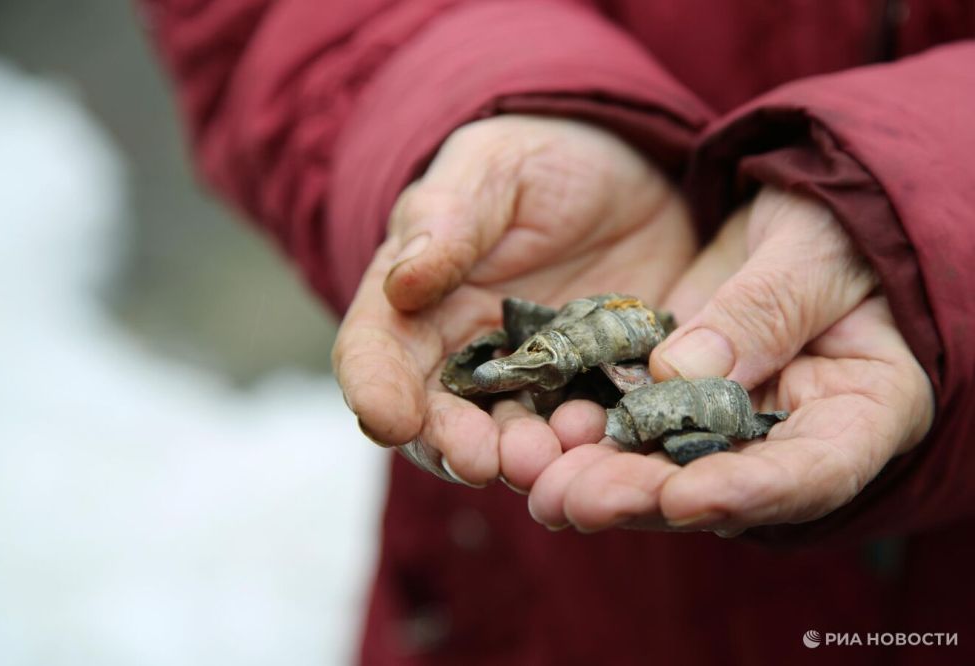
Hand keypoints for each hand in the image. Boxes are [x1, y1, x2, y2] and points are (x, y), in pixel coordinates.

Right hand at [333, 115, 695, 488]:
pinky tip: (607, 443)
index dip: (374, 388)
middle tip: (482, 460)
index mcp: (417, 305)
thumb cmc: (539, 162)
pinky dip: (592, 448)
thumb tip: (402, 281)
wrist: (629, 173)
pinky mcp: (595, 392)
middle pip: (440, 419)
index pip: (377, 353)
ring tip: (548, 459)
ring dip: (524, 459)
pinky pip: (588, 431)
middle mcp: (466, 358)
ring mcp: (534, 384)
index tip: (387, 418)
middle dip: (456, 445)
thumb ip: (444, 221)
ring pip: (513, 440)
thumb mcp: (490, 170)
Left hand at [529, 187, 934, 533]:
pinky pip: (633, 425)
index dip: (752, 492)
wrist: (798, 208)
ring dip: (608, 481)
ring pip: (670, 469)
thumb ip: (764, 310)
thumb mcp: (813, 247)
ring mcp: (729, 421)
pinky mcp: (675, 397)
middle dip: (650, 498)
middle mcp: (793, 434)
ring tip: (546, 488)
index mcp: (863, 406)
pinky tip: (539, 443)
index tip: (682, 498)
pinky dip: (590, 438)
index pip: (818, 471)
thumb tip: (681, 375)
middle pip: (726, 487)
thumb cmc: (834, 219)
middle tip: (580, 501)